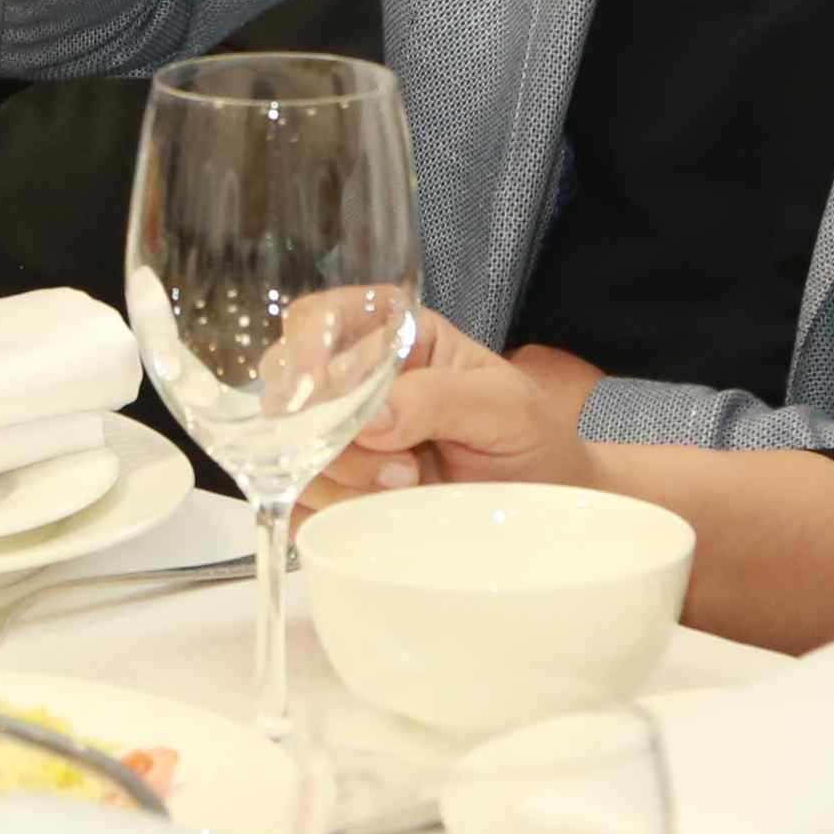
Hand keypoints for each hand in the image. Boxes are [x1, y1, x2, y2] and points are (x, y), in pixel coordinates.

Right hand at [298, 316, 600, 514]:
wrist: (544, 504)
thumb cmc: (531, 439)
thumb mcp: (505, 406)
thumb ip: (441, 398)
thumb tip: (371, 418)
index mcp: (394, 336)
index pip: (322, 319)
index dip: (308, 350)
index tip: (323, 395)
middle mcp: (356, 383)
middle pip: (291, 392)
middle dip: (333, 434)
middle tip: (403, 467)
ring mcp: (340, 441)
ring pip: (289, 453)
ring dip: (342, 479)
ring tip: (409, 486)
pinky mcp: (336, 493)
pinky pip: (297, 502)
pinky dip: (328, 513)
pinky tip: (379, 513)